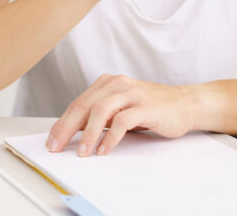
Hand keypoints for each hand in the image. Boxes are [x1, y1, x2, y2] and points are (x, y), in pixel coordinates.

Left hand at [46, 74, 201, 155]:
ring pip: (101, 110)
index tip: (52, 140)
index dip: (62, 122)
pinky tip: (104, 149)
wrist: (185, 104)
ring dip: (88, 133)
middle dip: (67, 128)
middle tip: (57, 147)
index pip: (78, 103)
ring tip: (82, 152)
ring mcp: (132, 93)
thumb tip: (74, 132)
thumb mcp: (122, 108)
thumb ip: (101, 115)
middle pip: (84, 105)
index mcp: (108, 83)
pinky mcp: (145, 106)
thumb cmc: (151, 108)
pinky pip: (122, 120)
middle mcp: (118, 84)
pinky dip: (110, 137)